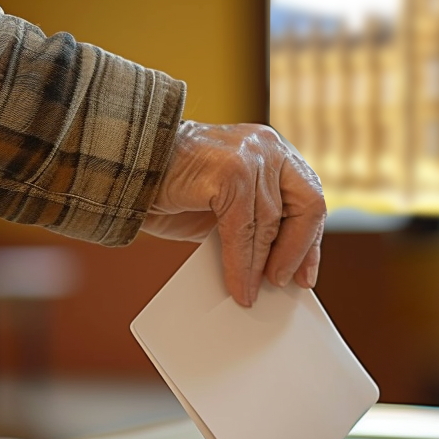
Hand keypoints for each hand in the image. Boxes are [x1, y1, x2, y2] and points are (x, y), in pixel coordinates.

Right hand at [143, 121, 325, 305]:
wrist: (128, 167)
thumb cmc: (172, 185)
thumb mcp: (226, 201)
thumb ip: (254, 221)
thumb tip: (275, 264)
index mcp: (272, 149)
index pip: (309, 196)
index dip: (310, 240)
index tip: (306, 274)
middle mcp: (267, 146)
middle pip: (306, 206)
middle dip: (296, 252)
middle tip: (282, 282)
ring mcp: (250, 156)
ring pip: (269, 225)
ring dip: (259, 267)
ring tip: (252, 292)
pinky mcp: (230, 173)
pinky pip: (242, 233)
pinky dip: (239, 266)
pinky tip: (237, 286)